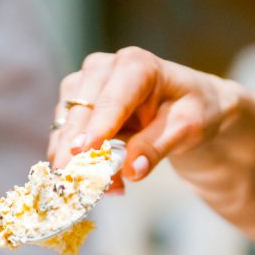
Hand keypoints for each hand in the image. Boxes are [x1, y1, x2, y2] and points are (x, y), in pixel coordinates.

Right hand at [48, 47, 244, 185]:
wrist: (185, 107)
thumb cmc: (190, 110)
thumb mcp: (186, 128)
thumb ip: (157, 146)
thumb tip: (132, 170)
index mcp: (136, 65)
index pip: (112, 100)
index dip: (98, 127)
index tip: (83, 152)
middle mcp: (103, 68)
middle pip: (81, 112)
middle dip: (77, 150)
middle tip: (76, 183)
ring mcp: (84, 85)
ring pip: (66, 125)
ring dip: (75, 160)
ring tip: (101, 188)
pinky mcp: (73, 105)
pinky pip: (64, 136)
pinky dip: (75, 161)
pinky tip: (96, 181)